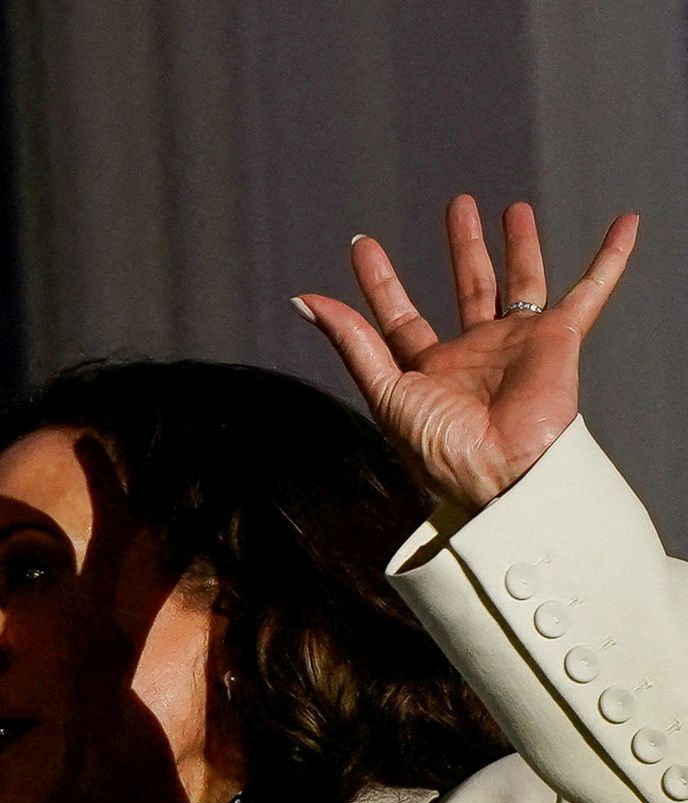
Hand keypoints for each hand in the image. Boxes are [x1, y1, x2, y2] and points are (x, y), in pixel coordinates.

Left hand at [294, 196, 637, 509]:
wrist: (501, 472)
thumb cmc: (441, 447)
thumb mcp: (385, 390)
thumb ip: (351, 341)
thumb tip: (304, 300)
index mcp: (429, 370)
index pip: (399, 315)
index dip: (381, 280)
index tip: (364, 244)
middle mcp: (474, 354)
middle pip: (468, 286)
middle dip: (462, 247)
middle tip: (459, 205)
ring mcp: (517, 344)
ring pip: (521, 280)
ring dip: (518, 244)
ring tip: (510, 208)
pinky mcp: (559, 338)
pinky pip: (592, 289)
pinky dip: (610, 258)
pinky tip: (623, 224)